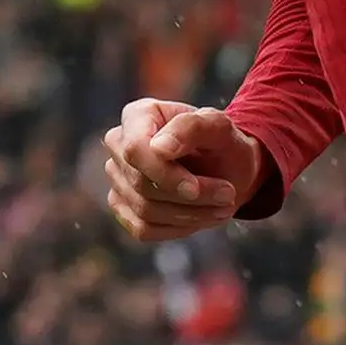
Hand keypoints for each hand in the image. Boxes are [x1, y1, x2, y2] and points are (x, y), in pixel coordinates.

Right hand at [103, 97, 265, 243]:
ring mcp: (117, 178)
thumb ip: (190, 128)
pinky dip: (178, 228)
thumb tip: (158, 148)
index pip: (135, 150)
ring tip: (224, 206)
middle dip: (189, 197)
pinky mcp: (123, 207)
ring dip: (190, 215)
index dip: (165, 174)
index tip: (196, 188)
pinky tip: (202, 216)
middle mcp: (119, 145)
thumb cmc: (222, 142)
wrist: (227, 168)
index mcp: (137, 116)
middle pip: (142, 184)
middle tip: (228, 195)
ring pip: (145, 210)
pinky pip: (144, 229)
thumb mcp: (219, 127)